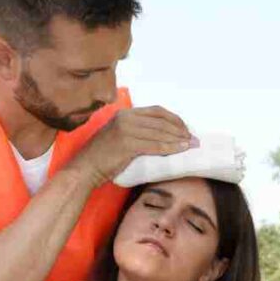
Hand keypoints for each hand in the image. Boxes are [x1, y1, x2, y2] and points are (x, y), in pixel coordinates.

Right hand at [74, 106, 197, 183]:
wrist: (85, 168)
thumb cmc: (103, 157)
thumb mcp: (121, 136)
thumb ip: (138, 132)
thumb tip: (164, 136)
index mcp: (126, 114)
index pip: (157, 111)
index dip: (175, 119)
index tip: (186, 130)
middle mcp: (126, 118)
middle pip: (161, 121)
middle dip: (181, 130)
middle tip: (194, 139)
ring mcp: (126, 130)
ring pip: (160, 133)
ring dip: (178, 139)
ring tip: (191, 146)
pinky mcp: (126, 144)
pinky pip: (154, 145)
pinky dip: (170, 148)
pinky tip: (180, 150)